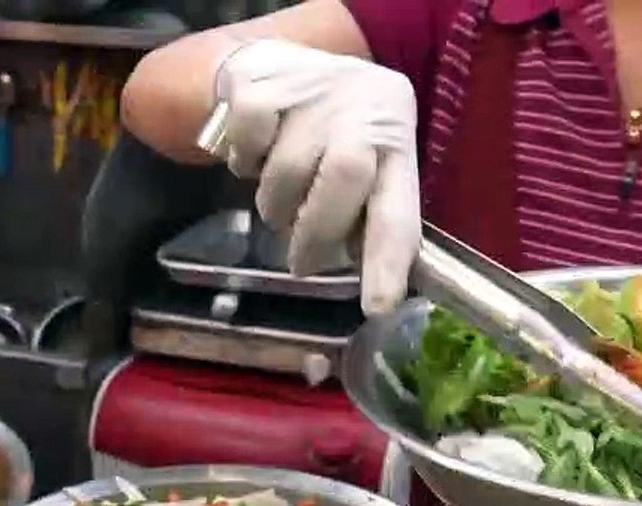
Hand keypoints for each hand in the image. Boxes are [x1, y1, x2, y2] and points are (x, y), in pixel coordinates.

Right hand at [215, 39, 420, 314]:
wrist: (280, 64)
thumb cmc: (329, 134)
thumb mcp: (362, 166)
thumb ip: (364, 216)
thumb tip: (367, 279)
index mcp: (395, 139)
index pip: (398, 206)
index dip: (388, 259)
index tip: (378, 305)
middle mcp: (363, 107)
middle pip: (344, 177)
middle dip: (316, 232)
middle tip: (302, 263)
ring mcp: (313, 89)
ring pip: (286, 169)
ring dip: (275, 205)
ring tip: (279, 200)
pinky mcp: (263, 81)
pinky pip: (247, 143)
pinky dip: (243, 163)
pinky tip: (253, 154)